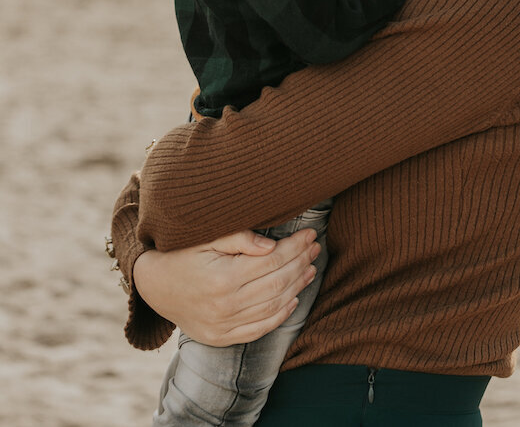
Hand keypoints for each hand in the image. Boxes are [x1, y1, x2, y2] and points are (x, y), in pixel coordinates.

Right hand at [132, 227, 319, 346]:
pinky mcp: (221, 338)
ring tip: (310, 268)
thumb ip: (239, 239)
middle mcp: (225, 306)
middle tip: (315, 247)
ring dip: (296, 287)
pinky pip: (259, 329)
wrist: (153, 285)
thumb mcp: (205, 236)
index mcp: (223, 278)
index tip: (309, 234)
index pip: (272, 261)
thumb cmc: (181, 253)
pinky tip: (293, 299)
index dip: (295, 247)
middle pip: (277, 284)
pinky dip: (280, 316)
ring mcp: (224, 326)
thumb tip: (272, 246)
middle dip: (300, 263)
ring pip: (273, 307)